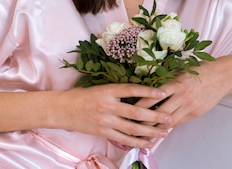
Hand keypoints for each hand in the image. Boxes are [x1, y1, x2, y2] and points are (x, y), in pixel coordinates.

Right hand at [55, 84, 171, 147]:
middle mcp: (108, 106)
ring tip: (163, 132)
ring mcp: (105, 121)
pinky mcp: (103, 132)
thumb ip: (118, 91)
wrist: (62, 109)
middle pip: (136, 112)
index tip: (163, 93)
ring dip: (150, 131)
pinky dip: (137, 142)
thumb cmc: (82, 96)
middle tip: (169, 118)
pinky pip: (123, 139)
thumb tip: (140, 92)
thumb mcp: (100, 87)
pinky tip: (148, 143)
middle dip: (154, 116)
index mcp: (108, 90)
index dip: (148, 91)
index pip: (132, 89)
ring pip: (132, 128)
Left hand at [136, 57, 231, 129]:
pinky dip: (168, 125)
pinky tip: (160, 128)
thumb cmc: (201, 70)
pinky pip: (179, 122)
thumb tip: (150, 85)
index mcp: (177, 83)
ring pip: (169, 121)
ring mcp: (190, 106)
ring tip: (144, 130)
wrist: (222, 76)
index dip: (142, 103)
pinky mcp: (196, 113)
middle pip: (160, 112)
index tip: (131, 107)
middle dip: (146, 119)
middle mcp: (182, 96)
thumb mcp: (182, 70)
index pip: (154, 96)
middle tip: (133, 124)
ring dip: (156, 126)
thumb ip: (168, 79)